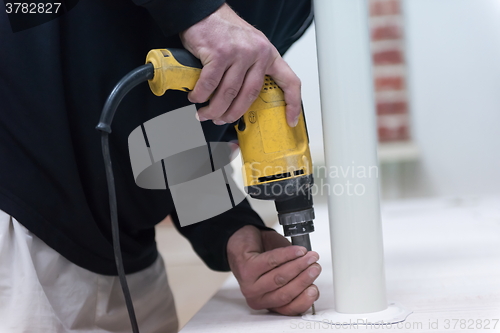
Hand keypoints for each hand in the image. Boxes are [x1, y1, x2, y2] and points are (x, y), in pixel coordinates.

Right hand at [179, 3, 300, 126]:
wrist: (203, 12)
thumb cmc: (223, 31)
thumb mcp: (248, 48)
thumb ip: (251, 70)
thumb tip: (243, 100)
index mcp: (268, 55)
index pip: (290, 81)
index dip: (293, 103)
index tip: (290, 120)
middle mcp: (257, 53)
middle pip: (249, 96)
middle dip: (233, 114)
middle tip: (222, 119)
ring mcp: (239, 53)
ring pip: (228, 93)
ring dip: (214, 108)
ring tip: (205, 113)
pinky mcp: (220, 53)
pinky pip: (210, 84)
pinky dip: (201, 95)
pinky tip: (197, 98)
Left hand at [227, 225, 320, 315]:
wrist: (243, 241)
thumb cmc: (263, 257)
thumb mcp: (284, 271)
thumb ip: (298, 277)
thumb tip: (313, 276)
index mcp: (269, 302)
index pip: (289, 308)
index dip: (304, 300)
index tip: (315, 289)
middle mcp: (258, 297)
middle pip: (285, 293)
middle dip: (304, 279)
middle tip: (315, 267)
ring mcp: (250, 284)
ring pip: (279, 278)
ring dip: (298, 266)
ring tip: (309, 256)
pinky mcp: (246, 268)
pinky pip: (272, 261)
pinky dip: (288, 255)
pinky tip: (297, 251)